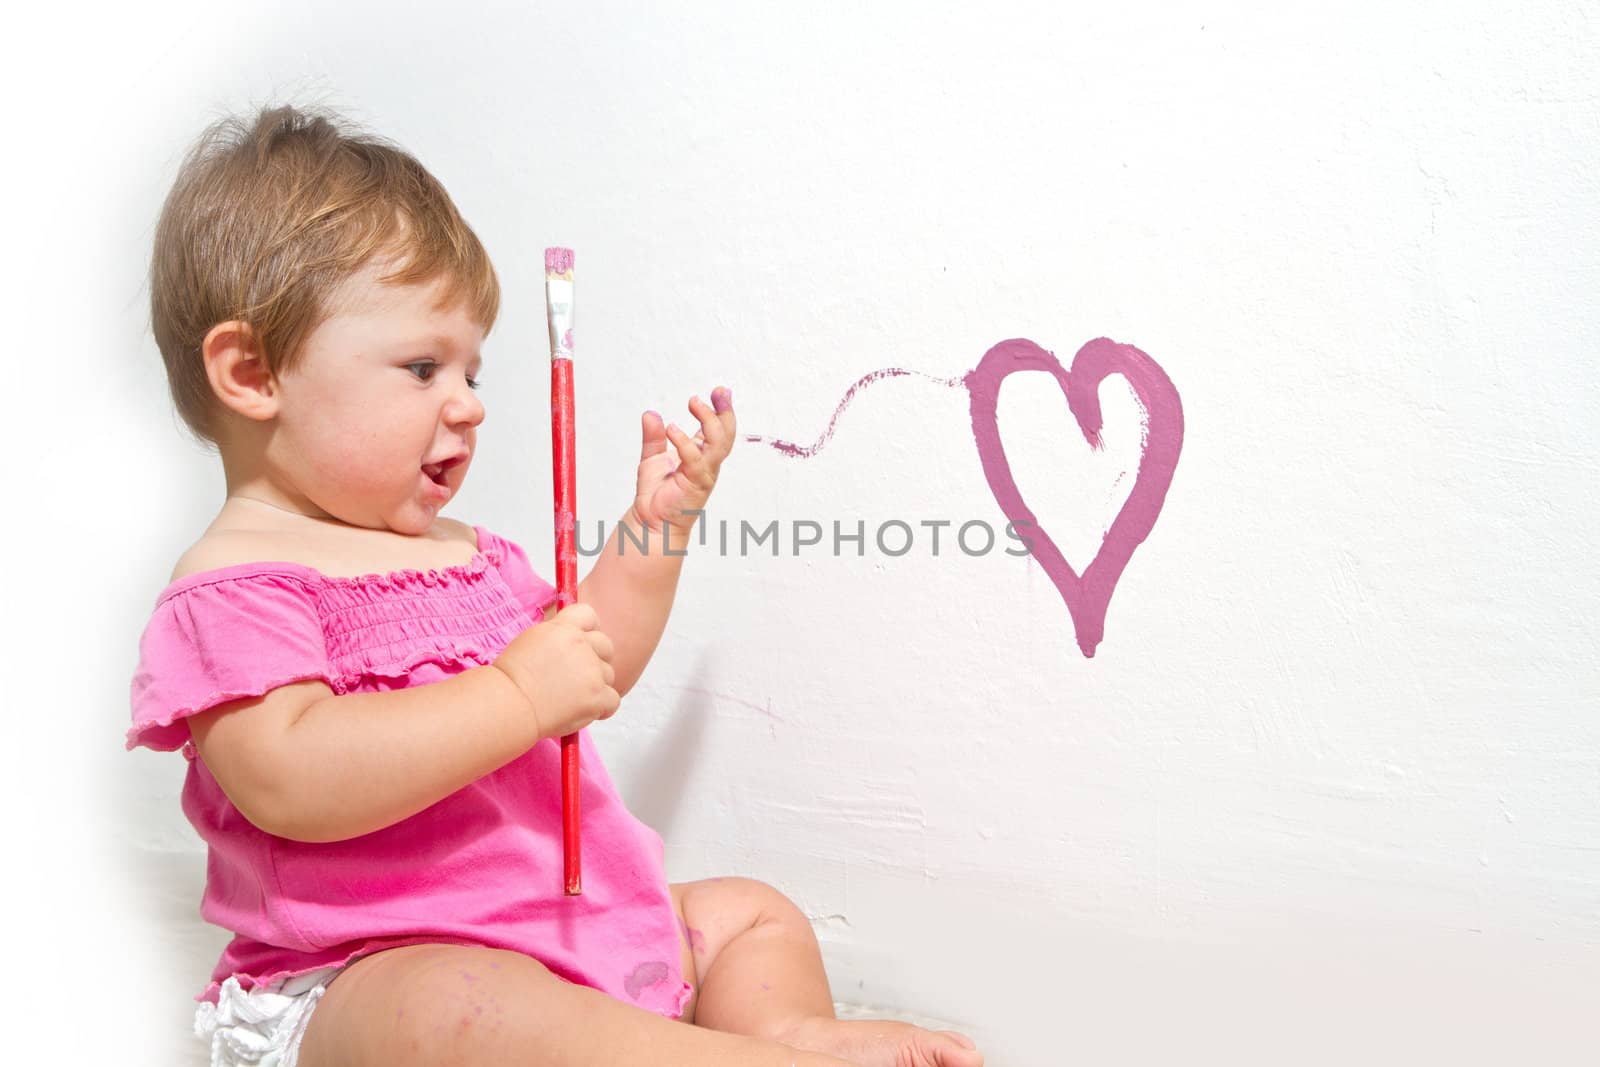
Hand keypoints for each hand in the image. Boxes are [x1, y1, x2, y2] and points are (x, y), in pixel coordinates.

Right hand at [491, 603, 618, 738]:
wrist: (507, 704)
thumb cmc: (510, 680)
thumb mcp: (531, 642)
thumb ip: (557, 637)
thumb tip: (573, 639)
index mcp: (562, 628)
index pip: (589, 615)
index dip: (589, 630)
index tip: (583, 644)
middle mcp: (580, 644)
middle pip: (605, 645)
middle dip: (596, 660)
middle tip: (576, 678)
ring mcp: (591, 670)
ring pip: (609, 675)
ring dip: (596, 687)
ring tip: (570, 698)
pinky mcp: (597, 695)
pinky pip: (613, 700)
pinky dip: (601, 708)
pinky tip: (581, 711)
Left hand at [632, 386, 735, 531]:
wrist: (650, 521)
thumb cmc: (656, 493)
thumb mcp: (652, 458)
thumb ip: (653, 437)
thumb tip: (650, 413)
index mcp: (702, 455)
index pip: (720, 428)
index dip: (722, 409)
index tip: (721, 391)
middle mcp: (708, 463)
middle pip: (727, 433)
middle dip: (725, 411)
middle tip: (719, 391)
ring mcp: (704, 473)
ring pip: (718, 444)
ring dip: (709, 421)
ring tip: (694, 402)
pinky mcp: (695, 483)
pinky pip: (695, 459)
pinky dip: (684, 442)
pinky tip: (671, 429)